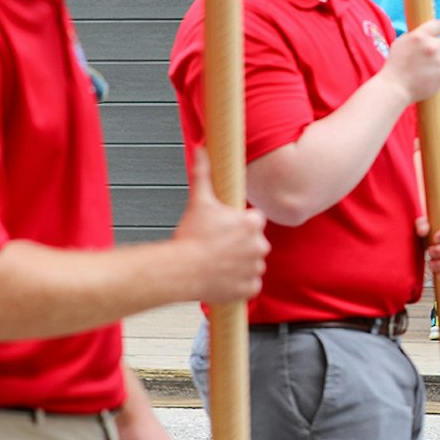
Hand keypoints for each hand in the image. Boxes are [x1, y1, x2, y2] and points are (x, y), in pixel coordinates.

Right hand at [172, 148, 268, 302]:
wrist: (180, 270)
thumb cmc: (190, 238)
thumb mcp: (199, 200)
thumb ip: (203, 173)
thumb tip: (201, 150)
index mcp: (252, 224)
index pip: (255, 220)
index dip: (239, 223)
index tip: (226, 228)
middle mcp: (259, 246)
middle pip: (254, 242)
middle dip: (240, 244)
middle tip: (218, 246)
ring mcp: (255, 268)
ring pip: (252, 263)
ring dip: (240, 263)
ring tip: (218, 261)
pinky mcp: (249, 288)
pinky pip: (249, 285)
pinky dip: (239, 283)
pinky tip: (223, 277)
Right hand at [381, 18, 439, 102]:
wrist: (394, 88)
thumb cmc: (395, 66)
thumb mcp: (401, 44)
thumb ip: (416, 36)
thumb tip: (429, 33)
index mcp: (420, 36)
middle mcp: (431, 46)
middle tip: (429, 57)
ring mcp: (439, 61)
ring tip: (426, 69)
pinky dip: (439, 76)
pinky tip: (428, 78)